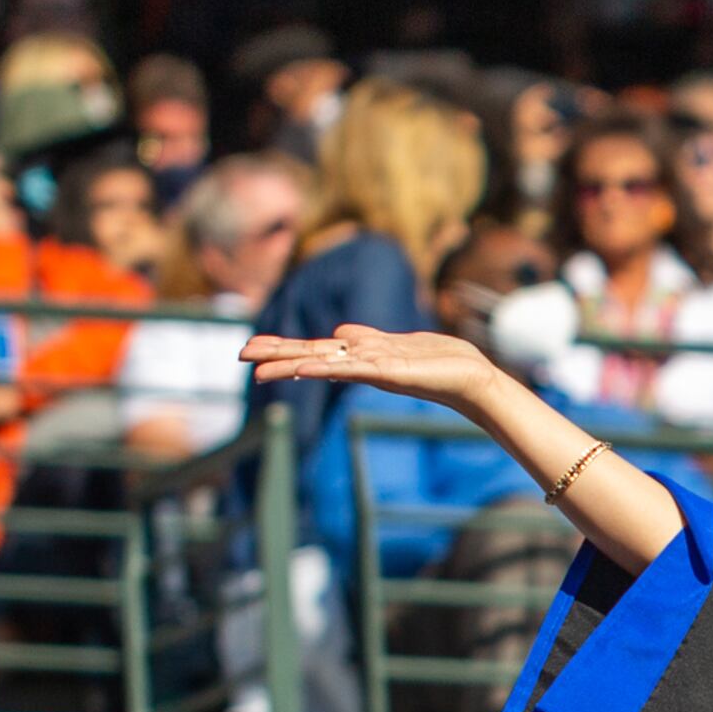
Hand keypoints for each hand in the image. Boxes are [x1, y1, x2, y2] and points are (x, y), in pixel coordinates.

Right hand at [242, 322, 507, 412]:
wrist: (472, 378)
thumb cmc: (438, 362)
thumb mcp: (396, 344)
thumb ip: (367, 339)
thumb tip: (339, 333)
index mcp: (361, 356)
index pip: (313, 350)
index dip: (283, 348)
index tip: (250, 349)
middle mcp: (362, 365)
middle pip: (310, 357)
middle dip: (277, 355)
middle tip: (240, 355)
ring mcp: (374, 370)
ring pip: (325, 364)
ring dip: (293, 364)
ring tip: (261, 369)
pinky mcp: (391, 374)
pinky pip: (353, 370)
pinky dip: (329, 368)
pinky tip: (307, 369)